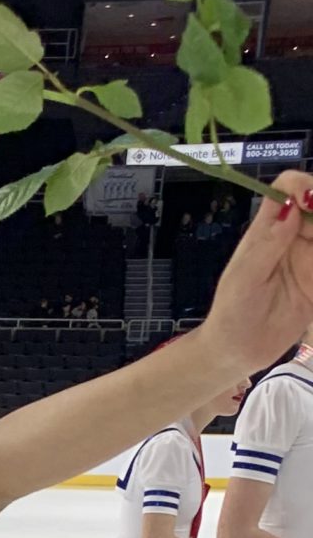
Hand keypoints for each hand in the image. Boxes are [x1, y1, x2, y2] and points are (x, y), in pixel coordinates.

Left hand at [198, 171, 312, 375]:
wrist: (239, 351)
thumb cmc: (233, 312)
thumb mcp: (245, 278)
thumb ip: (270, 244)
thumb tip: (292, 207)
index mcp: (269, 228)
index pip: (289, 188)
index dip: (304, 186)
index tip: (311, 202)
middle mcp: (295, 235)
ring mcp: (311, 255)